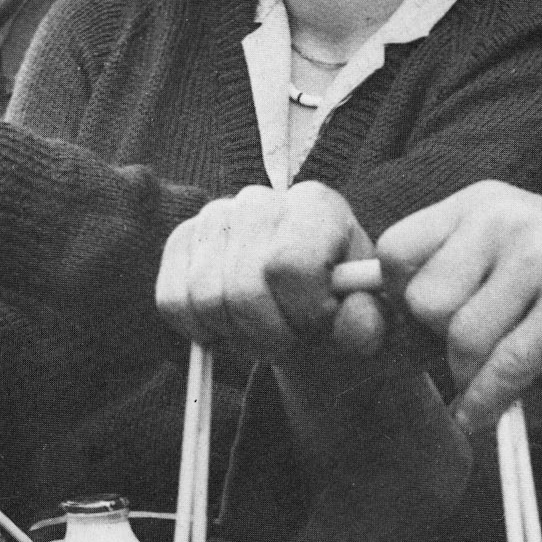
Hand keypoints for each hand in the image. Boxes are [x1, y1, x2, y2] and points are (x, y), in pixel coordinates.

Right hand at [155, 181, 386, 359]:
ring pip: (206, 299)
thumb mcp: (366, 323)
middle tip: (286, 342)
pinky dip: (199, 329)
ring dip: (235, 335)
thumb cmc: (337, 311)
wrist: (300, 308)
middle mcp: (261, 199)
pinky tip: (229, 326)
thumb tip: (355, 320)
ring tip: (261, 334)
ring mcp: (215, 216)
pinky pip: (173, 300)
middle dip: (267, 334)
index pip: (290, 264)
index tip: (316, 326)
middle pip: (244, 288)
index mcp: (317, 206)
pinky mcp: (181, 240)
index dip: (302, 313)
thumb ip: (369, 325)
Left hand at [378, 181, 541, 431]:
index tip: (426, 322)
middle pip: (424, 300)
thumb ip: (451, 274)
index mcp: (484, 200)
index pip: (396, 249)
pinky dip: (487, 402)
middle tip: (472, 351)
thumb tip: (367, 319)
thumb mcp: (515, 254)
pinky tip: (484, 417)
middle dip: (438, 342)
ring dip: (471, 375)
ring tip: (494, 375)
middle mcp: (508, 217)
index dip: (400, 297)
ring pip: (461, 338)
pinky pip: (504, 367)